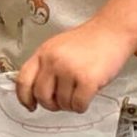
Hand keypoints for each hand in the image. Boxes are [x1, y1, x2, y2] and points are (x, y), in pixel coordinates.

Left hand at [13, 22, 134, 113]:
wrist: (113, 31)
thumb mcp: (59, 47)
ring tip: (79, 91)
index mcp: (44, 52)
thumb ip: (46, 66)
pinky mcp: (87, 79)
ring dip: (71, 104)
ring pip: (62, 104)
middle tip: (61, 101)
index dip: (24, 97)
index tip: (30, 105)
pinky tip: (88, 94)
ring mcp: (70, 70)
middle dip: (52, 104)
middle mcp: (54, 60)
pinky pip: (78, 105)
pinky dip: (83, 105)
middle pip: (41, 96)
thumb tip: (37, 90)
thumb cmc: (90, 40)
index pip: (23, 80)